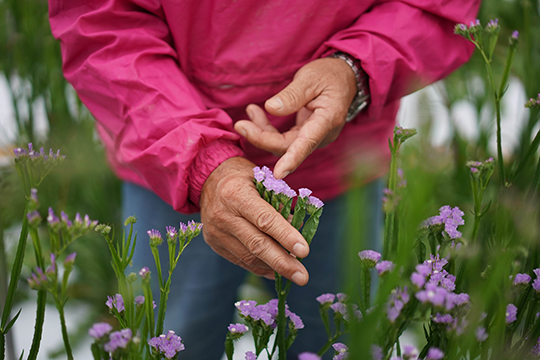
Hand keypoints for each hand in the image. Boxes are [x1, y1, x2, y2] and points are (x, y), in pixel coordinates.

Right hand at [199, 156, 309, 284]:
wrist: (208, 180)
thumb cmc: (242, 178)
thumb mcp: (263, 180)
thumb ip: (280, 203)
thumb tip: (298, 230)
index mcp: (236, 194)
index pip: (264, 220)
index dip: (286, 236)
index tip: (305, 251)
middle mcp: (223, 215)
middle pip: (256, 244)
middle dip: (282, 262)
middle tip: (303, 277)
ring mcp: (216, 232)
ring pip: (249, 257)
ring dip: (274, 267)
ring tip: (295, 273)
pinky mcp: (214, 244)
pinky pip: (241, 261)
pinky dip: (261, 267)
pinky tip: (277, 272)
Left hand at [234, 57, 356, 178]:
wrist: (343, 78)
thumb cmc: (329, 75)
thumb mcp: (310, 78)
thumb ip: (292, 95)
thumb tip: (271, 108)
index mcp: (328, 120)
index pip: (308, 143)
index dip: (292, 159)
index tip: (278, 173)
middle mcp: (322, 134)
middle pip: (288, 146)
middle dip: (262, 138)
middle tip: (240, 125)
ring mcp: (314, 137)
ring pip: (283, 144)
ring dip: (262, 132)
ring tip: (249, 111)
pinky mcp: (305, 135)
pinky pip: (283, 139)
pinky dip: (267, 129)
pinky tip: (256, 113)